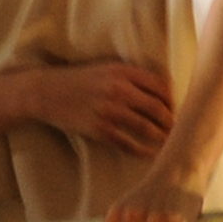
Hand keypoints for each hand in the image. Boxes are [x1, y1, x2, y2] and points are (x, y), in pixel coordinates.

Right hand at [29, 59, 174, 156]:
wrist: (47, 92)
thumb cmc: (79, 79)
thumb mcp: (106, 68)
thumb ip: (130, 76)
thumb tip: (159, 90)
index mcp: (122, 71)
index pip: (160, 85)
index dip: (171, 98)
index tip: (173, 107)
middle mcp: (118, 89)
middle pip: (157, 107)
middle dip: (170, 119)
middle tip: (176, 127)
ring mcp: (109, 111)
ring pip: (146, 127)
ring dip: (161, 136)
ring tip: (168, 140)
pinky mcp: (100, 130)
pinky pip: (128, 143)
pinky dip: (143, 150)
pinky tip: (150, 153)